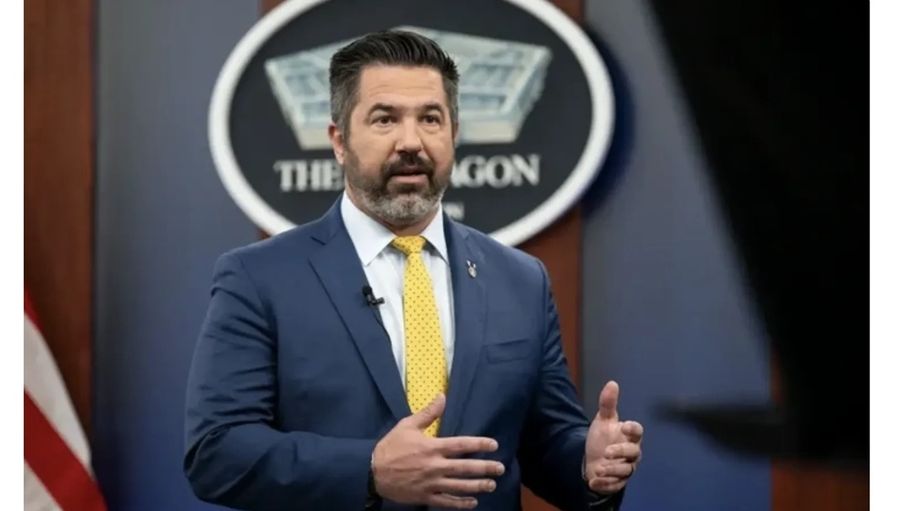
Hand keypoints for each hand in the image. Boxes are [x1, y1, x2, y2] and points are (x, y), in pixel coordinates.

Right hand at [372, 394, 505, 508]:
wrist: (372, 472)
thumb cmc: (390, 447)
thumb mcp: (407, 425)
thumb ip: (428, 413)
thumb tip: (442, 397)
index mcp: (432, 447)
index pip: (461, 445)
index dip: (479, 445)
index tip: (493, 445)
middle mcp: (435, 466)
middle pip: (465, 468)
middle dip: (485, 468)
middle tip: (500, 468)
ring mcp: (431, 483)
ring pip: (459, 487)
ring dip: (478, 486)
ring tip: (491, 485)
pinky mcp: (425, 497)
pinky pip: (447, 502)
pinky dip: (461, 503)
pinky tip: (472, 503)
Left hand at [584, 381, 643, 494]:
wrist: (593, 459)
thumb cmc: (602, 438)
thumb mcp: (603, 420)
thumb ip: (607, 404)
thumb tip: (612, 383)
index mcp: (629, 436)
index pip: (638, 432)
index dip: (633, 429)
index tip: (624, 426)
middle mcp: (631, 453)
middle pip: (634, 453)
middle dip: (621, 452)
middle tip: (607, 452)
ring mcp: (626, 468)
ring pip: (626, 471)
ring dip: (612, 470)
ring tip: (599, 468)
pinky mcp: (618, 482)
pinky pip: (616, 485)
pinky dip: (605, 484)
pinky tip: (593, 481)